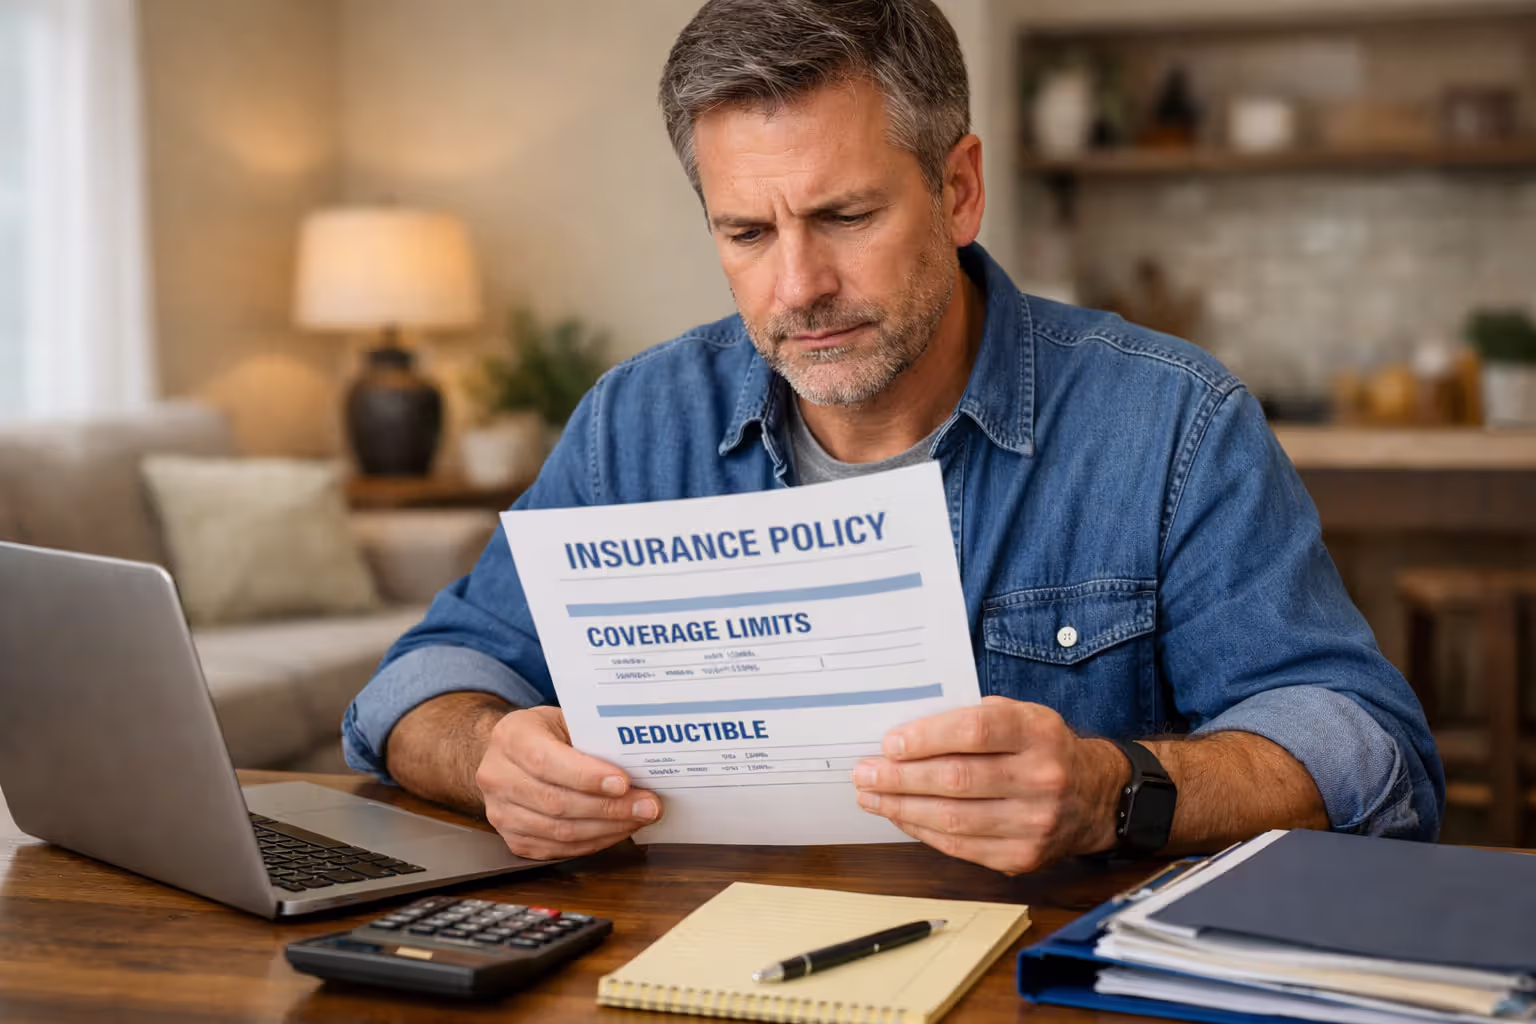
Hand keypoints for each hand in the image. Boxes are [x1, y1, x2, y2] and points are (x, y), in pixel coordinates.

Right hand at [475, 705, 661, 859]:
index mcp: (510, 737)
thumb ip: (592, 737)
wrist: (512, 754)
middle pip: (556, 802)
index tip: (624, 783)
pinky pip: (556, 849)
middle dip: (609, 808)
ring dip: (607, 829)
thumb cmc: (546, 732)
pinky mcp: (511, 838)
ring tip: (638, 819)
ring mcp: (500, 812)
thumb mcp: (565, 719)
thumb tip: (638, 760)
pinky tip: (616, 831)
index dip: (587, 776)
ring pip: (558, 832)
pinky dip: (592, 843)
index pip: (546, 761)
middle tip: (647, 806)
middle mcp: (497, 776)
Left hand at [850, 696, 1126, 873]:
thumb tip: (906, 734)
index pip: (974, 732)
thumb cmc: (1043, 748)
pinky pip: (960, 847)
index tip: (889, 743)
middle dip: (900, 777)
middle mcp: (1041, 778)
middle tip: (864, 772)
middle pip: (956, 780)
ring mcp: (1034, 823)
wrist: (1095, 796)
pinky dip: (923, 831)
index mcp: (1038, 732)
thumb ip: (972, 718)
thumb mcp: (1021, 715)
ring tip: (871, 797)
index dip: (926, 738)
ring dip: (902, 808)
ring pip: (953, 819)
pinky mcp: (1024, 857)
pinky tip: (901, 816)